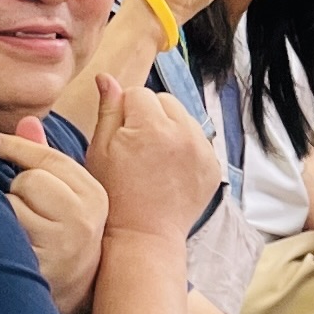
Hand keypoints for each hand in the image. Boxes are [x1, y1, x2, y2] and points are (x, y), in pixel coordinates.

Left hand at [0, 121, 109, 309]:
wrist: (76, 296)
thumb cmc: (65, 237)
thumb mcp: (67, 197)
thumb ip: (46, 158)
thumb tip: (26, 121)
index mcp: (94, 194)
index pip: (50, 158)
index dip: (16, 147)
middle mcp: (84, 217)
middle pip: (30, 180)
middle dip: (18, 191)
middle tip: (27, 210)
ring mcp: (64, 242)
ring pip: (15, 205)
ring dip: (9, 215)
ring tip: (24, 232)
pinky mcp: (42, 263)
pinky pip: (6, 232)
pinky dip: (3, 236)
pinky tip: (15, 248)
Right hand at [89, 81, 223, 242]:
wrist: (143, 235)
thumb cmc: (114, 195)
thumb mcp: (100, 150)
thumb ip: (107, 110)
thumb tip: (107, 77)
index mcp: (151, 126)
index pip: (138, 93)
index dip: (124, 112)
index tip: (121, 137)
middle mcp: (183, 132)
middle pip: (165, 100)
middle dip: (150, 115)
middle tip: (137, 147)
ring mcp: (202, 150)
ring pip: (184, 117)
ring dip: (170, 128)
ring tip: (154, 157)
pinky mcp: (213, 165)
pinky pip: (198, 139)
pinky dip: (186, 147)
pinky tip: (170, 168)